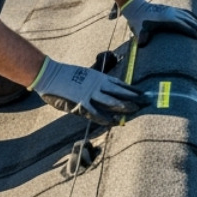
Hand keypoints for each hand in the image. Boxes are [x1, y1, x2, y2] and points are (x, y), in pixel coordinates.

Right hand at [31, 57, 148, 125]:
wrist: (49, 74)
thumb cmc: (64, 75)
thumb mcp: (83, 75)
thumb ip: (94, 82)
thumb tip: (103, 88)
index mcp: (98, 77)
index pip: (120, 84)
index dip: (132, 89)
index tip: (142, 93)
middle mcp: (97, 84)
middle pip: (120, 92)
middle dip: (134, 97)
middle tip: (147, 101)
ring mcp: (90, 93)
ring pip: (112, 101)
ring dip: (125, 106)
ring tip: (136, 109)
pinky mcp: (81, 103)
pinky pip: (96, 113)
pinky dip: (106, 118)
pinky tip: (114, 122)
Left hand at [119, 0, 196, 46]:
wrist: (136, 8)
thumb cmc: (138, 22)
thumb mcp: (139, 31)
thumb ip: (141, 38)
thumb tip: (142, 45)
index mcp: (166, 19)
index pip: (182, 25)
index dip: (190, 31)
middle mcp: (171, 14)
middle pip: (188, 20)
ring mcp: (172, 10)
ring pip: (189, 16)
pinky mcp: (172, 9)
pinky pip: (186, 13)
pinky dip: (193, 17)